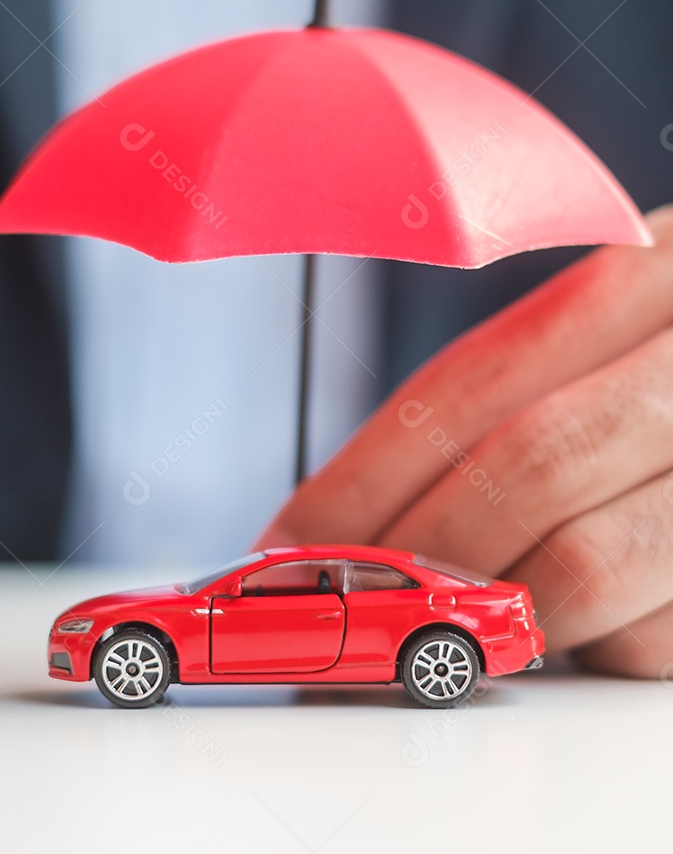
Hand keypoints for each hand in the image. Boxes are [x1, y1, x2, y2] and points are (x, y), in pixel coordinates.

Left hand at [255, 206, 672, 677]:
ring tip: (450, 627)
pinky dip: (600, 647)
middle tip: (349, 609)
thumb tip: (379, 506)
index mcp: (647, 276)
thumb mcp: (631, 328)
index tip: (288, 544)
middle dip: (415, 555)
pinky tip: (585, 630)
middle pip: (519, 466)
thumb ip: (528, 391)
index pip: (467, 384)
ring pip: (586, 562)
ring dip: (497, 615)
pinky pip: (663, 633)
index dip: (362, 474)